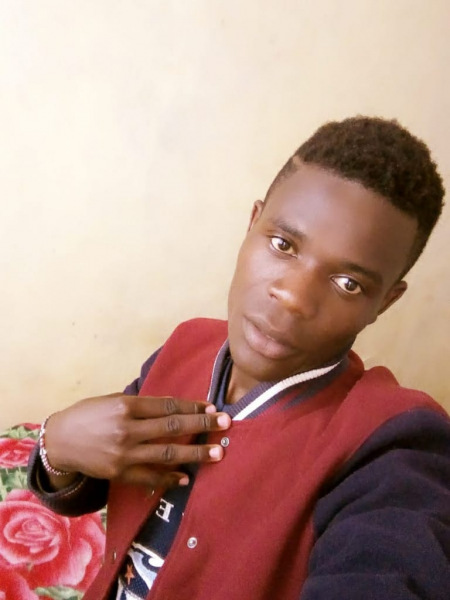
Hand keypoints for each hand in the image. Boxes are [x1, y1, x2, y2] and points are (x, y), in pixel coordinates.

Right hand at [43, 393, 230, 488]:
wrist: (59, 441)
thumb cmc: (87, 414)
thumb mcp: (112, 400)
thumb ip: (141, 405)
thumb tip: (173, 408)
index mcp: (126, 405)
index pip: (167, 406)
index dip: (192, 406)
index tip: (211, 406)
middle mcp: (127, 429)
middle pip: (172, 426)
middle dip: (202, 424)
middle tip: (225, 423)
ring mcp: (124, 453)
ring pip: (167, 453)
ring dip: (195, 452)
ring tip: (217, 453)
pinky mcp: (119, 473)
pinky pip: (150, 477)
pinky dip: (169, 478)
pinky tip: (186, 476)